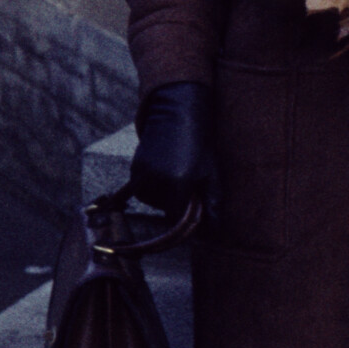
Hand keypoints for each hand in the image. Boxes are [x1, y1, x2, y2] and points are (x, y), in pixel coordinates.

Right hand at [130, 80, 213, 216]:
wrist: (178, 115)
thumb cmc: (200, 145)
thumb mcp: (211, 173)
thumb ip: (212, 203)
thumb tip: (214, 232)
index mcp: (179, 182)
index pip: (176, 216)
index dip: (184, 216)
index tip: (191, 209)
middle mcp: (157, 180)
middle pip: (163, 208)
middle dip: (173, 201)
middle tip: (186, 182)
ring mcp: (143, 173)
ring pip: (150, 200)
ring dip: (160, 195)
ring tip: (173, 173)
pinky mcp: (134, 167)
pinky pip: (137, 189)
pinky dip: (146, 188)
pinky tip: (147, 182)